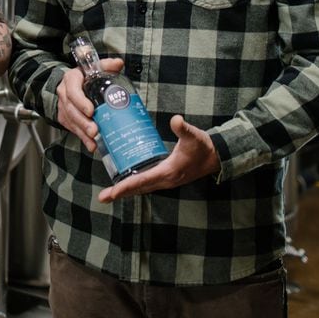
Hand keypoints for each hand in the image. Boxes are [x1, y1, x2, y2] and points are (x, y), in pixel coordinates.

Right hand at [57, 57, 124, 151]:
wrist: (71, 84)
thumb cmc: (85, 77)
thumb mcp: (94, 68)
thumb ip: (106, 65)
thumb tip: (119, 63)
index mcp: (71, 80)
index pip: (73, 91)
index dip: (80, 102)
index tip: (91, 111)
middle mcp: (64, 94)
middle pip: (71, 110)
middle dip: (83, 122)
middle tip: (95, 130)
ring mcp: (64, 107)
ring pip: (71, 121)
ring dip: (83, 132)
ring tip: (94, 139)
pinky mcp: (65, 118)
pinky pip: (73, 129)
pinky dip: (83, 138)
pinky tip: (92, 145)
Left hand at [97, 114, 219, 202]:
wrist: (215, 157)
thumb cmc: (203, 147)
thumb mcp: (194, 136)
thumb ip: (184, 129)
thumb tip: (176, 120)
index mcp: (168, 172)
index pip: (142, 181)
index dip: (126, 186)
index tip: (112, 192)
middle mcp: (165, 180)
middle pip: (138, 188)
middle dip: (120, 192)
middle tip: (103, 197)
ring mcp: (166, 181)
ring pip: (142, 188)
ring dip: (126, 190)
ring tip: (110, 193)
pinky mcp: (166, 177)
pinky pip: (147, 184)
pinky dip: (135, 185)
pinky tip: (126, 180)